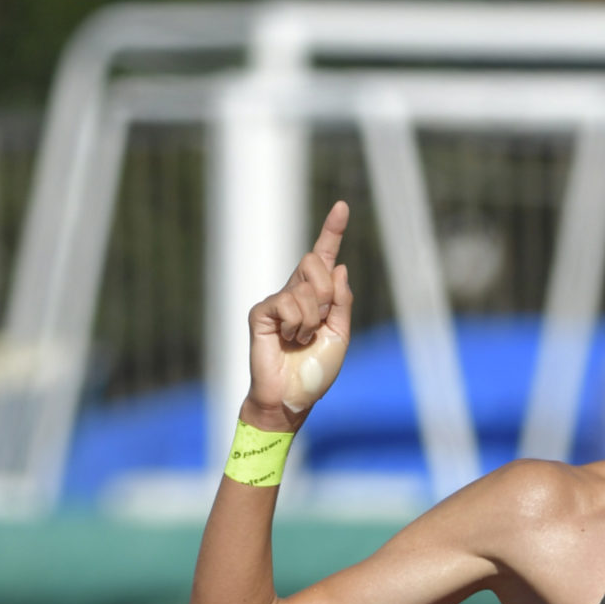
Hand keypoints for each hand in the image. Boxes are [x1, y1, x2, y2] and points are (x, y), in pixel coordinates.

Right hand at [244, 201, 352, 427]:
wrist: (293, 397)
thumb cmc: (315, 371)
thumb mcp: (339, 335)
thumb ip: (341, 302)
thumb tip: (339, 267)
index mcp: (317, 297)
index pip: (324, 258)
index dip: (332, 231)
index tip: (342, 206)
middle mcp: (295, 292)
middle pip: (316, 262)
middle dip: (327, 294)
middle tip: (320, 322)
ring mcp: (277, 300)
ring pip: (305, 288)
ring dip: (312, 320)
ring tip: (302, 339)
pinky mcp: (261, 311)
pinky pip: (288, 303)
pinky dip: (296, 325)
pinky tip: (289, 339)